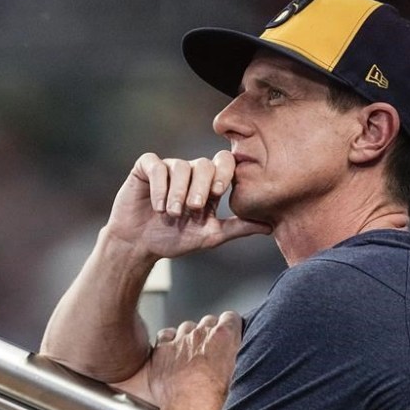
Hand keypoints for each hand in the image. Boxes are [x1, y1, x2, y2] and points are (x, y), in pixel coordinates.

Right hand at [106, 152, 270, 259]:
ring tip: (172, 213)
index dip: (225, 173)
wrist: (139, 246)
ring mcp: (168, 168)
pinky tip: (158, 206)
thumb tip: (270, 226)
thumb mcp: (210, 236)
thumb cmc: (174, 240)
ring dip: (177, 192)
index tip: (220, 193)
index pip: (225, 164)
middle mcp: (190, 172)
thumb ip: (238, 228)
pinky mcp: (146, 168)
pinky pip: (156, 165)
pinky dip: (159, 186)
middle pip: (204, 164)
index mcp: (209, 185)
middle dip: (201, 187)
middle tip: (193, 208)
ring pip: (180, 166)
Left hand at [148, 312, 242, 409]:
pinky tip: (172, 355)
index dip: (230, 328)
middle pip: (208, 322)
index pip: (230, 318)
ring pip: (186, 328)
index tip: (230, 336)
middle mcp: (200, 335)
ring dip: (190, 338)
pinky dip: (168, 342)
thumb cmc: (216, 402)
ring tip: (192, 357)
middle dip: (210, 334)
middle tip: (212, 353)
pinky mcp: (161, 351)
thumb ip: (241, 360)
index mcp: (224, 337)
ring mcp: (179, 342)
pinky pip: (164, 336)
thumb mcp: (243, 378)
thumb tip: (244, 362)